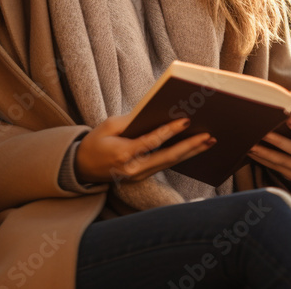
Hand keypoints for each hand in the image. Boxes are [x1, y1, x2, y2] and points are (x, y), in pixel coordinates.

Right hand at [74, 114, 215, 183]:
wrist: (81, 168)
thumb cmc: (94, 143)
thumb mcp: (107, 126)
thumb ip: (130, 121)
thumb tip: (154, 112)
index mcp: (122, 154)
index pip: (151, 142)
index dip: (169, 131)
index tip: (186, 121)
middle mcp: (133, 169)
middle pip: (167, 157)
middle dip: (190, 146)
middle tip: (208, 136)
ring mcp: (138, 176)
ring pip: (169, 163)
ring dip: (190, 152)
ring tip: (208, 141)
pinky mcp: (142, 178)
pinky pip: (164, 166)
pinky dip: (179, 156)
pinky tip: (193, 148)